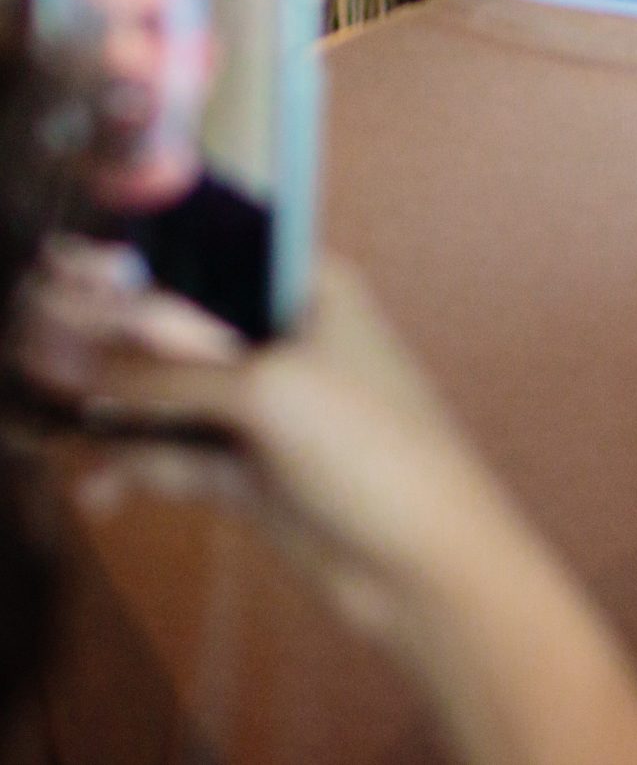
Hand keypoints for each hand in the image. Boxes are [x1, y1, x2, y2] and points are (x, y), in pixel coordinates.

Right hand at [12, 242, 636, 764]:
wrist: (418, 563)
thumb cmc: (372, 451)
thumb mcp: (266, 392)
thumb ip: (168, 372)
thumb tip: (76, 348)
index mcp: (306, 290)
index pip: (208, 253)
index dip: (136, 261)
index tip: (61, 266)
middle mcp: (282, 340)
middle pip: (174, 329)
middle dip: (104, 343)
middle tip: (27, 348)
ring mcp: (262, 407)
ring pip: (161, 397)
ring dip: (109, 413)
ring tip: (46, 427)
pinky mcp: (246, 470)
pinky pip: (169, 457)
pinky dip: (133, 469)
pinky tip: (101, 492)